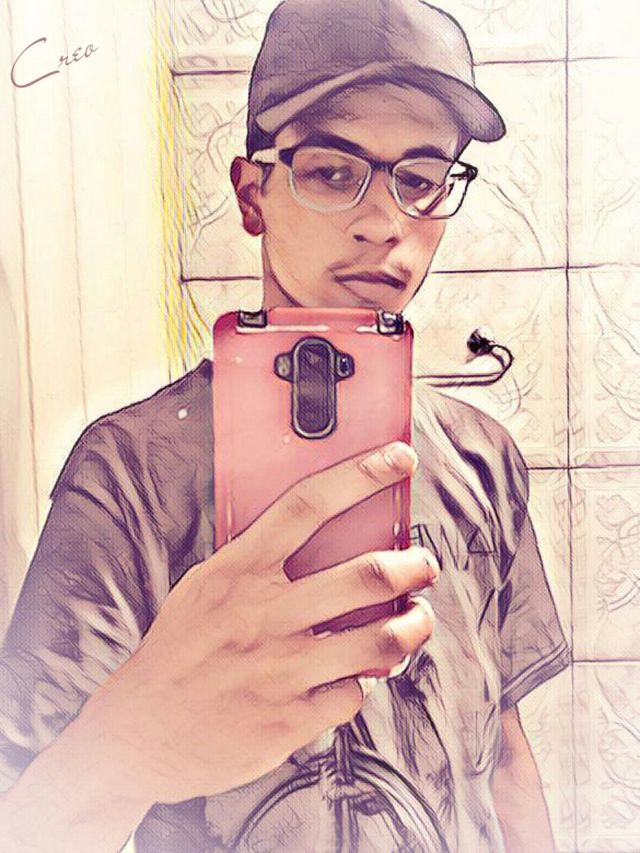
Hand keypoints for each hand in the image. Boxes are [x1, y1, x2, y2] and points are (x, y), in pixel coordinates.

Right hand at [88, 440, 438, 805]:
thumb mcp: (205, 588)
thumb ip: (256, 561)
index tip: (399, 458)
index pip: (308, 505)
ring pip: (379, 640)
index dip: (360, 475)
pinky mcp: (289, 719)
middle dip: (413, 565)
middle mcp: (262, 614)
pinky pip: (353, 694)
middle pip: (366, 574)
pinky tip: (353, 677)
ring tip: (418, 619)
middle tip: (423, 564)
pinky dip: (362, 683)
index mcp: (237, 571)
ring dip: (414, 626)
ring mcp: (279, 669)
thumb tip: (322, 535)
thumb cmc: (180, 650)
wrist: (138, 731)